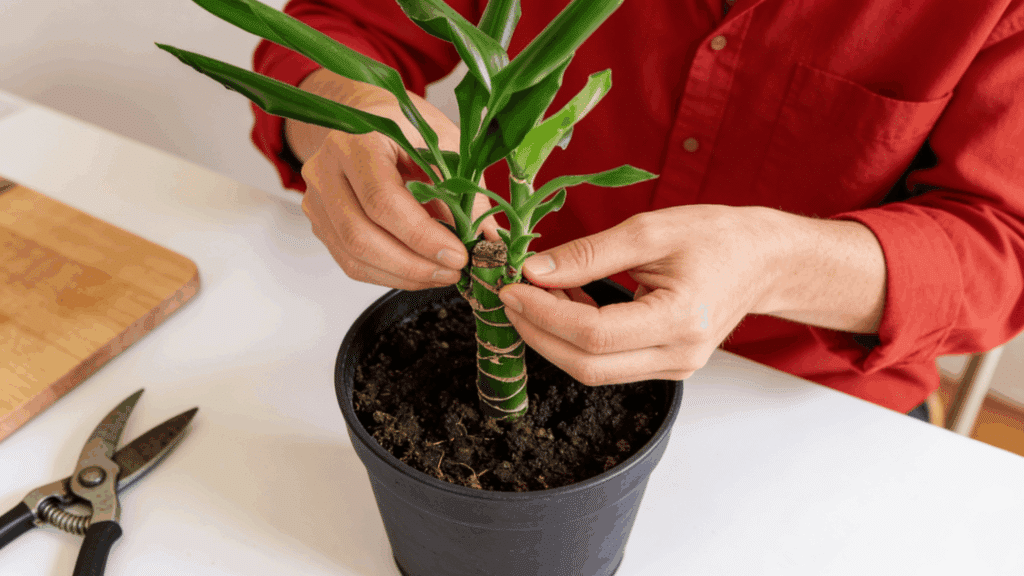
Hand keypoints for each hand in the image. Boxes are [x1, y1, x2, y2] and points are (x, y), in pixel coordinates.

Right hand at [291, 69, 496, 290]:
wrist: (368, 117)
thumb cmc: (407, 127)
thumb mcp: (446, 145)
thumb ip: (464, 193)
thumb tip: (486, 242)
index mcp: (357, 140)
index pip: (383, 200)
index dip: (421, 236)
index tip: (458, 254)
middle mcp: (326, 169)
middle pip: (361, 235)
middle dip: (413, 265)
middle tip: (453, 271)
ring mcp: (318, 198)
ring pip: (353, 255)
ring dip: (402, 276)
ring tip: (441, 275)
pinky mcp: (321, 221)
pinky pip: (350, 262)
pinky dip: (388, 275)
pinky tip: (418, 272)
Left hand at [497, 204, 885, 385]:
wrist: (765, 261)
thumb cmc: (718, 237)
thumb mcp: (652, 230)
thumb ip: (590, 253)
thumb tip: (534, 270)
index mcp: (680, 320)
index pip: (594, 334)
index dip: (544, 314)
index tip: (511, 287)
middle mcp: (678, 356)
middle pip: (587, 366)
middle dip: (538, 333)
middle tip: (509, 297)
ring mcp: (674, 368)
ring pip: (593, 370)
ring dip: (554, 337)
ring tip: (535, 294)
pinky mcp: (666, 366)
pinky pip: (609, 364)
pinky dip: (577, 339)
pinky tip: (565, 303)